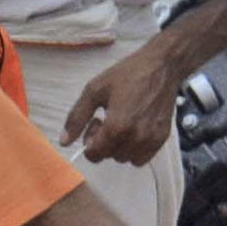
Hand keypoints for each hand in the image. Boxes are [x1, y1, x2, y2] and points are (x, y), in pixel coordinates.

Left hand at [64, 46, 188, 167]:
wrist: (162, 66)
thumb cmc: (127, 74)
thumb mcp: (94, 90)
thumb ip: (77, 118)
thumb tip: (64, 142)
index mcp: (117, 127)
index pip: (94, 154)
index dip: (89, 142)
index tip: (95, 124)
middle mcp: (136, 137)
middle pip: (109, 157)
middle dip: (103, 143)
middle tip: (107, 120)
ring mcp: (151, 140)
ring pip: (125, 159)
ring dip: (118, 147)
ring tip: (122, 124)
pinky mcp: (162, 138)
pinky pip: (142, 158)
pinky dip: (134, 150)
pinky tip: (134, 131)